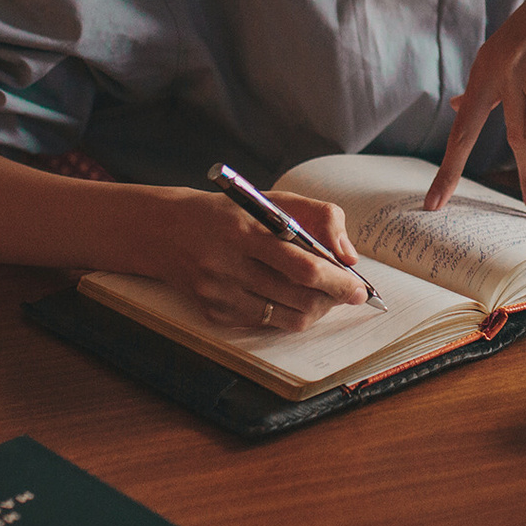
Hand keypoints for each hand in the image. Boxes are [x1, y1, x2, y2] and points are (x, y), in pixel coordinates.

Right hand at [137, 187, 368, 331]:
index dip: (338, 282)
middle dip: (332, 299)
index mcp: (244, 231)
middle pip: (299, 298)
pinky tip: (288, 297)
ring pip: (288, 318)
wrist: (166, 231)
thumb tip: (349, 256)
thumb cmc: (230, 214)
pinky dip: (287, 313)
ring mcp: (219, 295)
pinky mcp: (214, 314)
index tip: (360, 288)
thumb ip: (319, 217)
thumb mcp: (274, 200)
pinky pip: (267, 324)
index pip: (303, 267)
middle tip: (347, 293)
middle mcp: (227, 266)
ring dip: (315, 310)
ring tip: (323, 296)